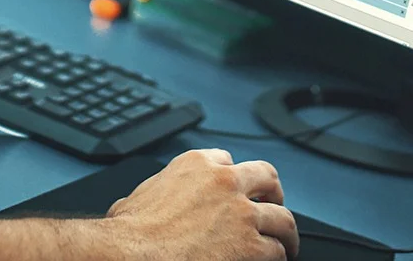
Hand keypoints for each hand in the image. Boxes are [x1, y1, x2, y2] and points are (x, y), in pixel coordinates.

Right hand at [0, 149, 296, 260]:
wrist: (129, 256)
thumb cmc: (128, 236)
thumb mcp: (138, 197)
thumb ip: (157, 190)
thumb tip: (145, 201)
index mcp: (198, 165)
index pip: (229, 162)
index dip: (234, 180)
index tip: (237, 193)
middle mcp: (226, 182)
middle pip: (267, 179)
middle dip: (273, 195)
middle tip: (273, 209)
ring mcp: (242, 214)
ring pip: (282, 219)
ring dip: (283, 234)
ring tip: (284, 246)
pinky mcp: (252, 246)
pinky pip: (277, 252)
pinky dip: (276, 260)